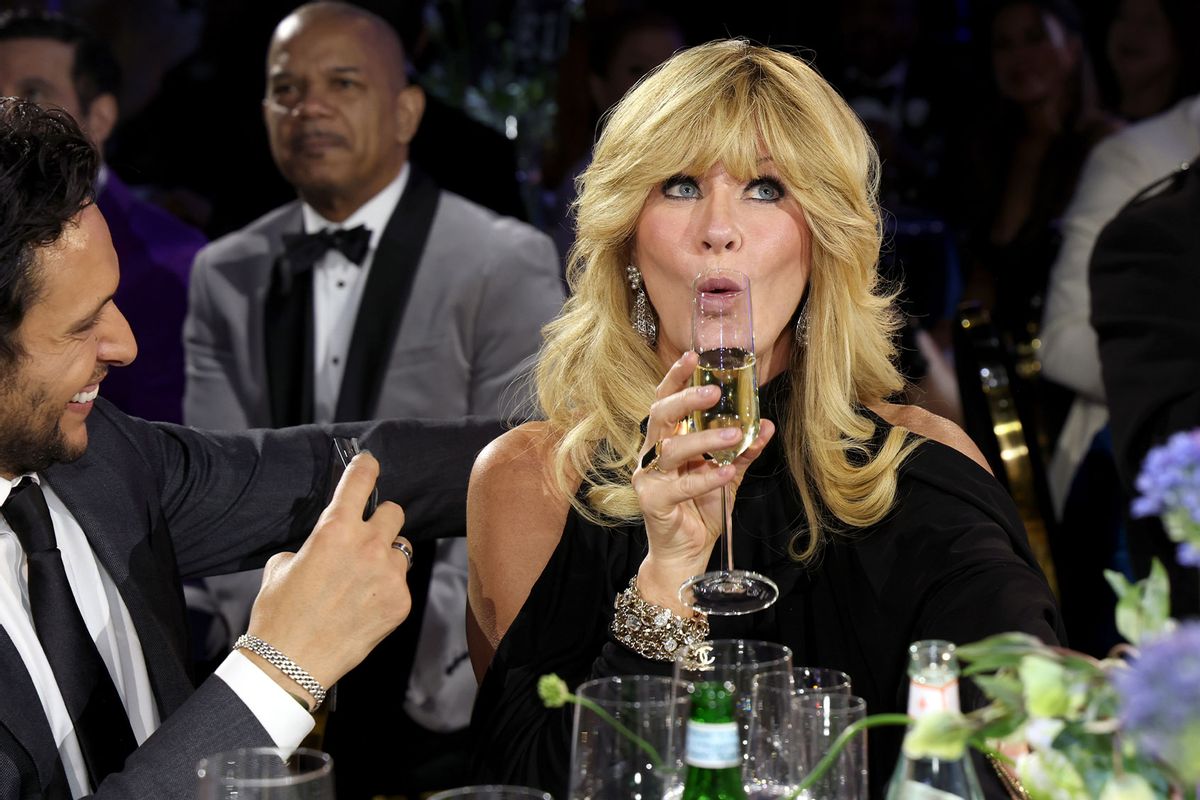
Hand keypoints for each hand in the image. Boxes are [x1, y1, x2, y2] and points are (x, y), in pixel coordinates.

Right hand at [244, 452, 411, 703]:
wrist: (290, 663)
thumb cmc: (279, 615)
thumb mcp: (282, 567)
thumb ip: (310, 546)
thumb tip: (322, 548)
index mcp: (334, 530)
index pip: (360, 481)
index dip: (365, 467)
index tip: (369, 463)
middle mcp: (367, 545)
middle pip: (394, 511)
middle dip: (381, 521)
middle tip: (366, 538)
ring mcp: (388, 575)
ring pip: (401, 550)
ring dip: (387, 558)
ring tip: (363, 581)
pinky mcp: (400, 602)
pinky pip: (400, 584)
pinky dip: (386, 590)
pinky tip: (364, 607)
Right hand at [633, 351, 774, 612]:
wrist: (687, 553)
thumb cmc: (700, 509)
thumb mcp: (727, 475)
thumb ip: (743, 450)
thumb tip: (766, 425)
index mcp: (667, 441)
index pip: (666, 401)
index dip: (675, 377)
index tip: (693, 356)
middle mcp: (653, 454)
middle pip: (660, 415)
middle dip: (686, 399)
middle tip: (714, 391)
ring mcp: (650, 477)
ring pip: (671, 448)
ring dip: (705, 440)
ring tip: (734, 435)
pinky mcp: (653, 501)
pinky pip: (680, 485)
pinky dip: (705, 478)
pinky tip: (727, 473)